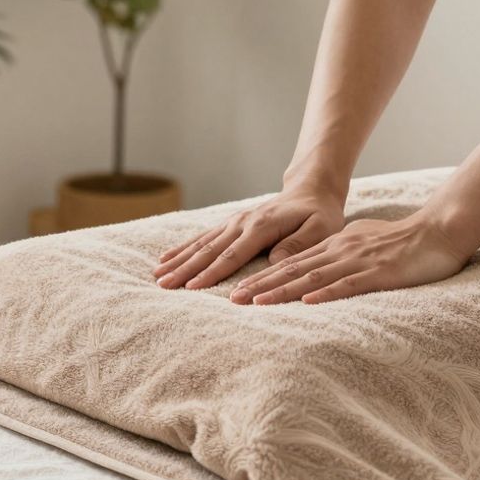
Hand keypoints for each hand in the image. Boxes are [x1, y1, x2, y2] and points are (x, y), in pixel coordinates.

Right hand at [154, 187, 346, 290]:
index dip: (213, 273)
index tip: (193, 288)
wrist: (310, 192)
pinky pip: (202, 238)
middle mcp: (241, 222)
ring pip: (200, 244)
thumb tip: (274, 262)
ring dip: (178, 260)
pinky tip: (166, 258)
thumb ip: (298, 245)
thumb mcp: (321, 229)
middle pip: (209, 250)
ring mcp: (233, 222)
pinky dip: (182, 248)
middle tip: (164, 285)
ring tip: (158, 275)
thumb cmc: (319, 215)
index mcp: (261, 226)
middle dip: (185, 269)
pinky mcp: (229, 225)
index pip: (233, 255)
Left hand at [228, 214, 470, 304]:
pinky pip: (349, 284)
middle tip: (231, 299)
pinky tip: (306, 302)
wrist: (440, 230)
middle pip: (292, 270)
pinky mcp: (379, 272)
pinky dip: (325, 293)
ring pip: (312, 277)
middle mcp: (339, 252)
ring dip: (282, 290)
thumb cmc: (403, 240)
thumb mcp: (361, 244)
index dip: (262, 277)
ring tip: (255, 302)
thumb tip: (317, 270)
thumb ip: (337, 255)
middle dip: (260, 285)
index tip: (236, 290)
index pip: (290, 264)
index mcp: (334, 247)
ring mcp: (358, 261)